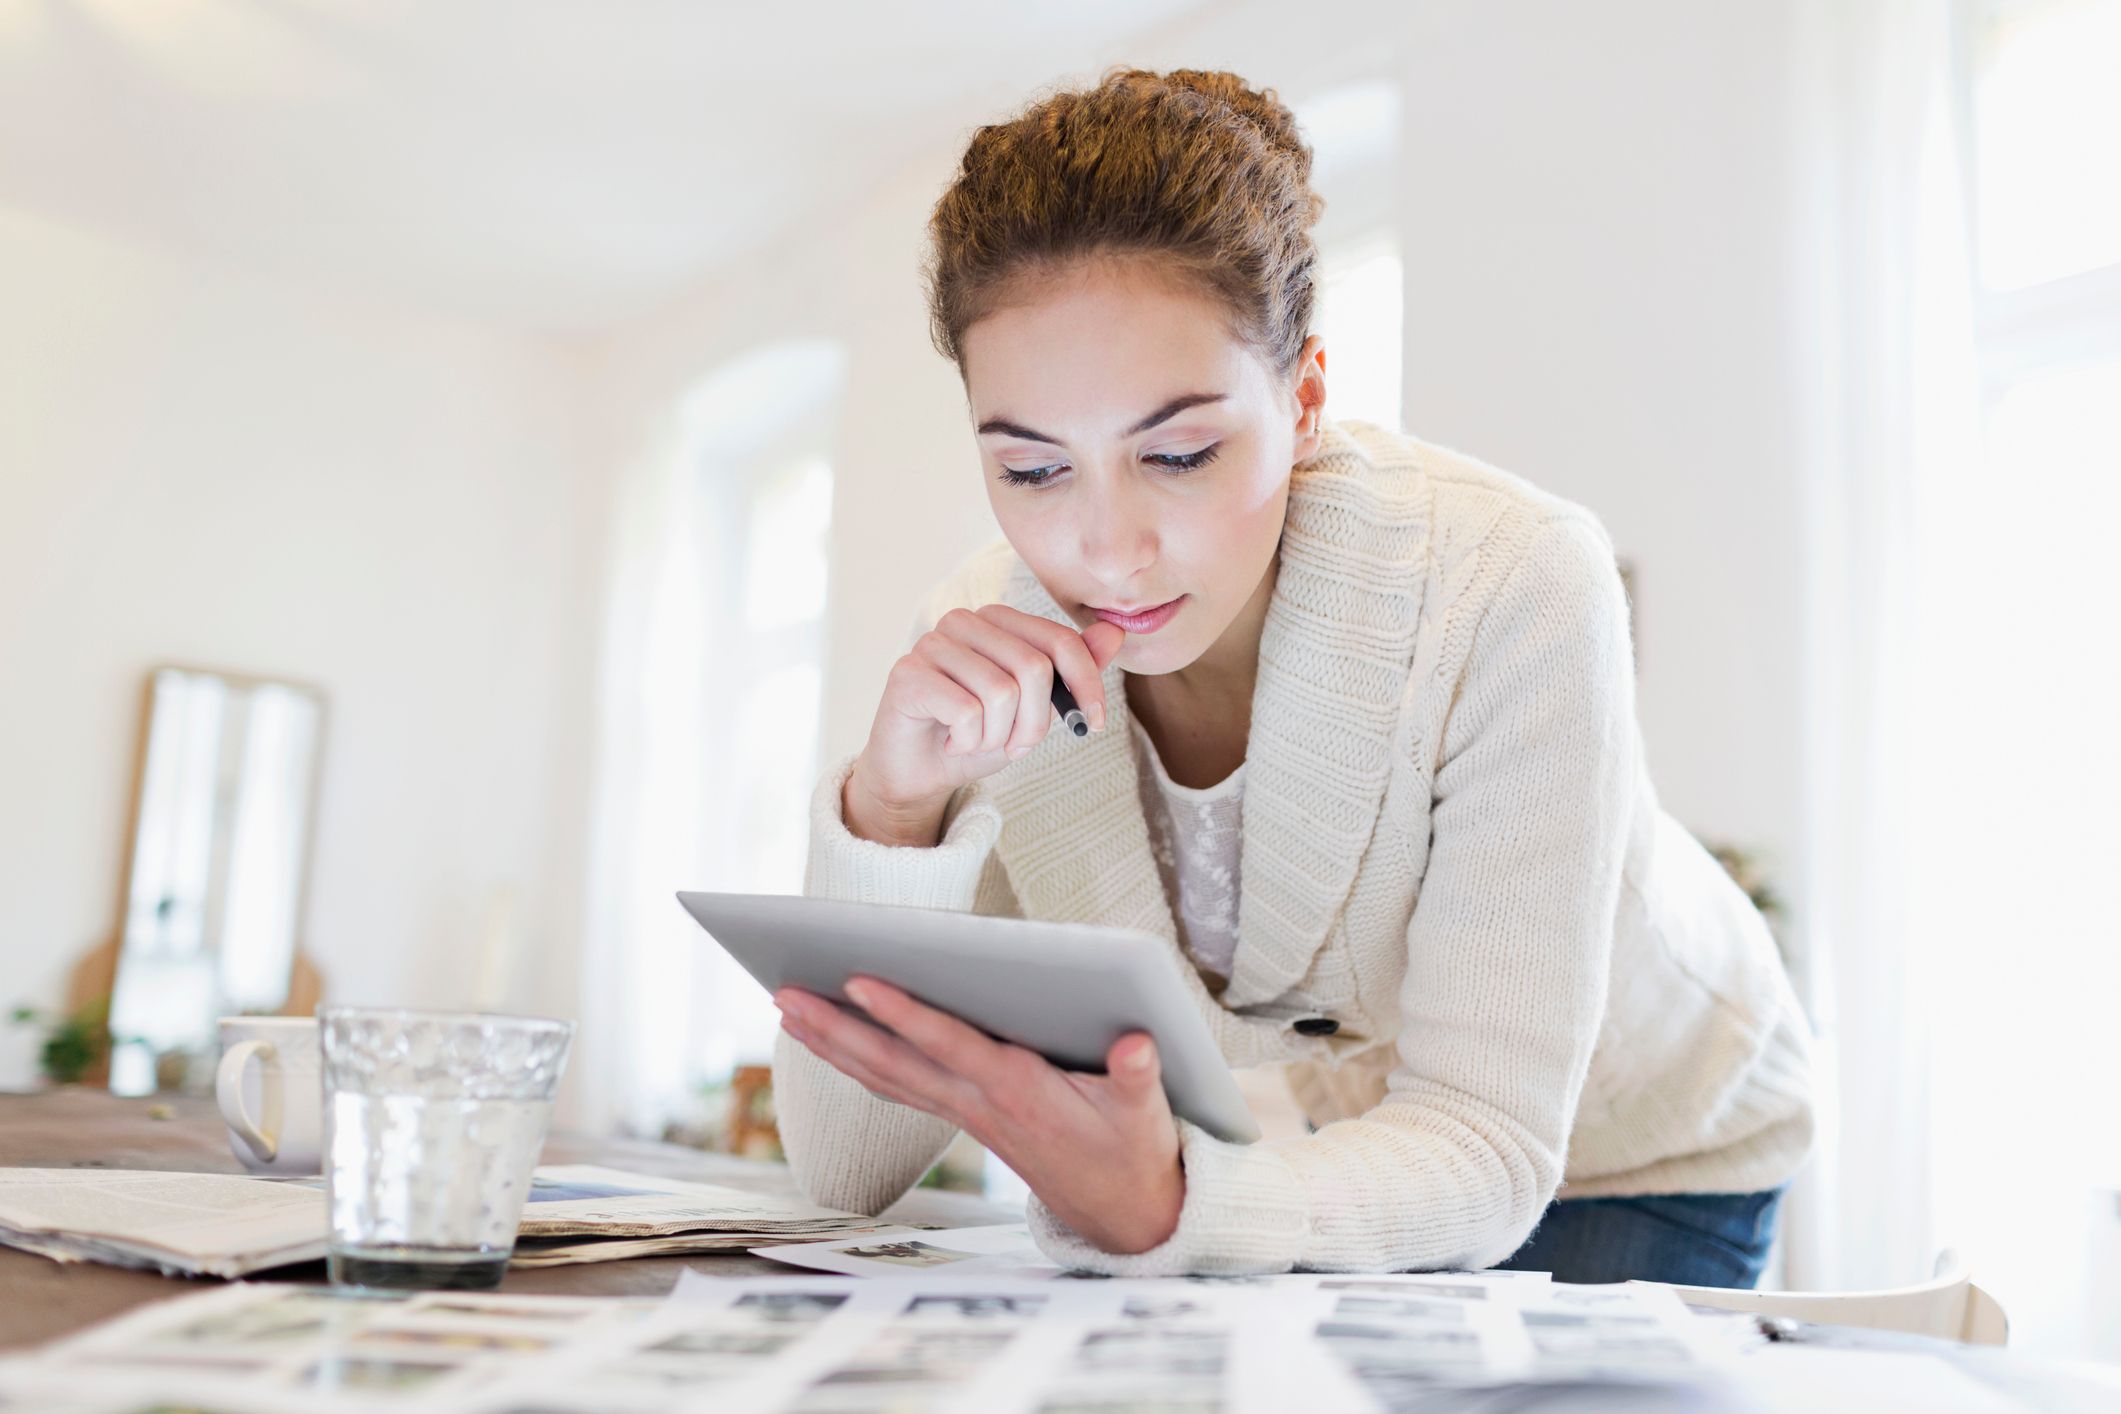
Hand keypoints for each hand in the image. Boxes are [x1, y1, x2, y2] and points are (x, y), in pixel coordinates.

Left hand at [773, 977, 1184, 1254]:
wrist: (1120, 1213)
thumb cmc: (1131, 1150)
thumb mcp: (1146, 1113)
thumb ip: (1139, 1075)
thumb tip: (1138, 1043)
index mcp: (1018, 1091)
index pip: (948, 1046)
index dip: (904, 1015)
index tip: (858, 981)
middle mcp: (978, 1103)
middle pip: (892, 1062)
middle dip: (836, 1028)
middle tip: (782, 992)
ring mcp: (964, 1113)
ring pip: (883, 1076)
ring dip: (831, 1043)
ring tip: (786, 1006)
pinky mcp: (963, 1116)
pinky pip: (896, 1086)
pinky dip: (856, 1061)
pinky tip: (829, 1040)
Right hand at [847, 606, 1126, 845]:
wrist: (918, 773)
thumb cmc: (976, 735)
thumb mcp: (1034, 708)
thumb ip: (1071, 670)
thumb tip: (1114, 633)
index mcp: (998, 620)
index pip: (1059, 640)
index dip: (1087, 684)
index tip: (1092, 723)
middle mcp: (964, 621)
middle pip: (1033, 668)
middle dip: (1035, 723)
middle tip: (1014, 745)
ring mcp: (932, 643)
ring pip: (1001, 693)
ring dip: (998, 737)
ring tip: (978, 742)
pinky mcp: (907, 673)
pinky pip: (966, 712)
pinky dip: (968, 743)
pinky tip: (952, 742)